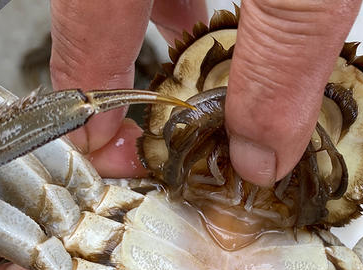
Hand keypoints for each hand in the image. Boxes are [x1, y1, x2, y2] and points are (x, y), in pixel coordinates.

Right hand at [49, 0, 360, 184]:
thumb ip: (279, 65)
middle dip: (133, 90)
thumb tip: (264, 157)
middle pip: (106, 28)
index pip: (83, 52)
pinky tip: (228, 21)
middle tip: (157, 140)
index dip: (92, 116)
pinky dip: (200, 5)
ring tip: (195, 93)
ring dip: (169, 46)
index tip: (109, 160)